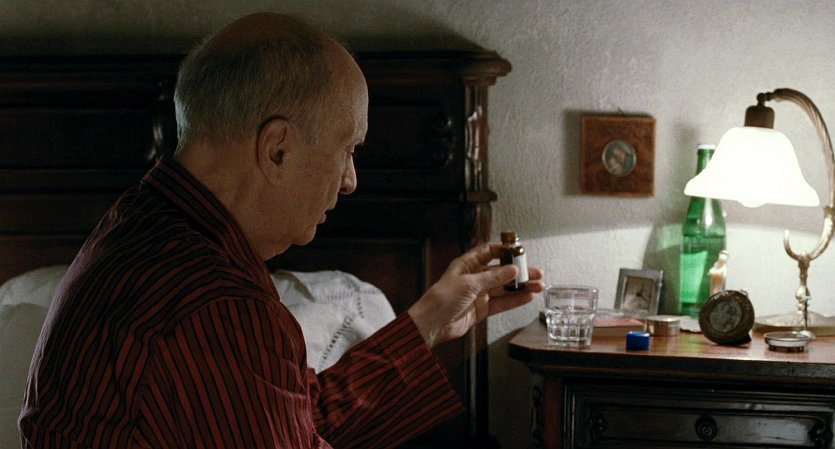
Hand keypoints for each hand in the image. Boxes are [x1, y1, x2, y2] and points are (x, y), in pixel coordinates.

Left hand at [407, 243, 543, 348]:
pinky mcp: (481, 309)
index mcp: (467, 264)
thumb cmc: (442, 299)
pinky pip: (502, 303)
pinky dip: (515, 300)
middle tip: (536, 272)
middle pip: (501, 271)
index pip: (489, 252)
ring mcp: (479, 294)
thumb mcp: (469, 284)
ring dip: (521, 287)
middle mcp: (474, 277)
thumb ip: (493, 278)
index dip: (504, 250)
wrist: (432, 324)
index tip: (520, 252)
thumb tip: (513, 270)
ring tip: (538, 286)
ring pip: (504, 288)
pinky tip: (528, 296)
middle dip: (519, 271)